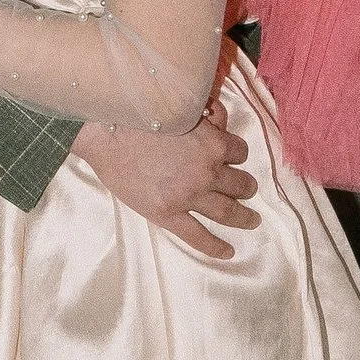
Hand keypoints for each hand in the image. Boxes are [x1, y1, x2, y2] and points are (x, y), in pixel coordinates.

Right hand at [75, 112, 258, 262]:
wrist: (107, 133)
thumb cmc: (142, 114)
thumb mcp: (183, 108)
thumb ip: (208, 115)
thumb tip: (221, 120)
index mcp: (213, 144)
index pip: (240, 151)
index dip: (237, 154)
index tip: (234, 158)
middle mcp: (207, 172)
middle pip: (239, 183)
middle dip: (247, 187)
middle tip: (249, 190)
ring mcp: (188, 196)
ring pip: (226, 211)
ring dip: (243, 216)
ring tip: (251, 220)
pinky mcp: (167, 213)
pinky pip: (197, 236)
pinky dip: (215, 246)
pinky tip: (228, 252)